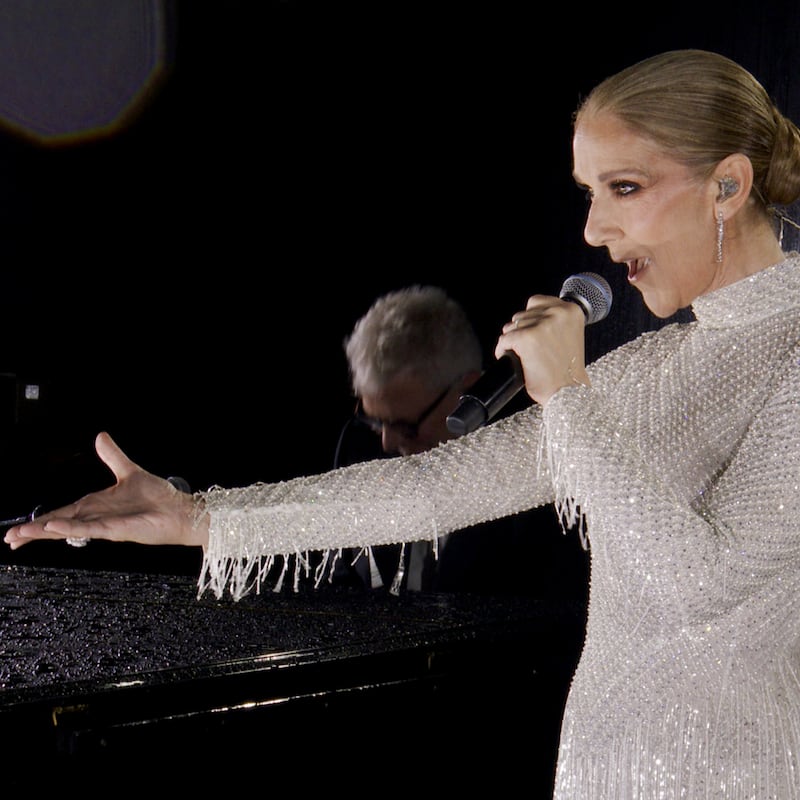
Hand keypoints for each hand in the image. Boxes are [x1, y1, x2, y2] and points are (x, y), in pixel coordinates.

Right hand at [3, 432, 208, 550]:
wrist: (180, 510)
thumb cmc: (158, 497)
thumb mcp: (129, 471)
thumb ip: (112, 456)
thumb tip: (100, 437)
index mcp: (95, 506)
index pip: (61, 514)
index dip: (40, 521)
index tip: (17, 531)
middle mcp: (97, 518)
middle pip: (58, 525)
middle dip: (34, 532)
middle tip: (10, 539)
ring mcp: (106, 526)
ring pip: (69, 530)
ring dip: (45, 532)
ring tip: (22, 535)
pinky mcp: (118, 530)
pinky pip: (91, 529)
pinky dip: (72, 528)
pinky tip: (55, 528)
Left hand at [496, 294, 589, 404]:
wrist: (568, 391)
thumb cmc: (568, 370)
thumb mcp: (569, 334)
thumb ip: (553, 321)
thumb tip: (526, 316)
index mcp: (571, 310)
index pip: (536, 302)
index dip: (530, 318)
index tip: (531, 331)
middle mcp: (558, 313)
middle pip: (521, 314)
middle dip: (520, 331)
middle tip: (528, 349)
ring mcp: (542, 325)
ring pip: (511, 327)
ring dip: (512, 341)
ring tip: (522, 355)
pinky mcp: (526, 338)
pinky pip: (504, 340)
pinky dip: (503, 350)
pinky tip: (511, 359)